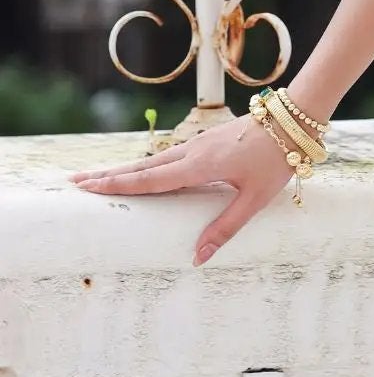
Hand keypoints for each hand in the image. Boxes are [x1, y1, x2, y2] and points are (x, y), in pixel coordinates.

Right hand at [69, 114, 293, 265]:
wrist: (294, 119)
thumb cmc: (277, 159)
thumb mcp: (254, 199)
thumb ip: (225, 227)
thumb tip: (197, 257)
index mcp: (199, 165)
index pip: (149, 180)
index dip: (117, 185)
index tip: (87, 187)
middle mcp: (193, 151)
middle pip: (142, 166)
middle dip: (109, 175)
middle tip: (76, 181)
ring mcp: (200, 142)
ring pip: (155, 158)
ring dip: (127, 168)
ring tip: (102, 176)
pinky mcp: (209, 139)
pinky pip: (170, 154)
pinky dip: (149, 163)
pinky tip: (146, 170)